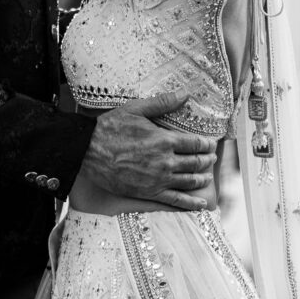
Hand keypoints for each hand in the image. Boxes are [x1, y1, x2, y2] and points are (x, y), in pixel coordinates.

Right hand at [80, 89, 216, 210]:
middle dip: (206, 160)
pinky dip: (191, 203)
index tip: (211, 144)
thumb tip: (184, 94)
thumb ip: (162, 103)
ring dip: (201, 179)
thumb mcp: (136, 109)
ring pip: (188, 181)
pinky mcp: (148, 193)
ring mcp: (158, 180)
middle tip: (211, 158)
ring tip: (206, 177)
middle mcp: (165, 162)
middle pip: (195, 163)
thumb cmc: (110, 128)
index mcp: (164, 140)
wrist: (88, 151)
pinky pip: (175, 200)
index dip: (206, 144)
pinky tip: (201, 204)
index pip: (194, 143)